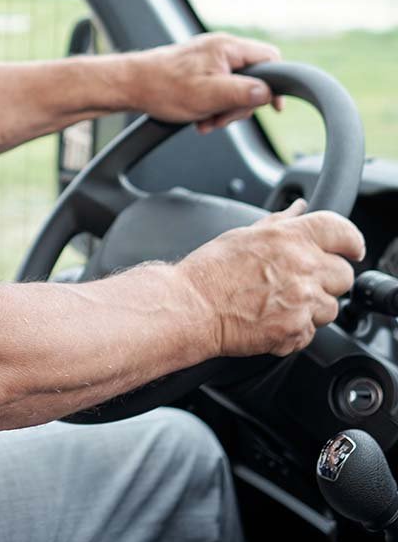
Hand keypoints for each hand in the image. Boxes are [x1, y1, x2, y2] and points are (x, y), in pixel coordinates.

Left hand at [128, 32, 283, 130]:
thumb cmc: (163, 87)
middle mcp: (220, 48)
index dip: (275, 84)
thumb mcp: (209, 95)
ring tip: (205, 120)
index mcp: (227, 47)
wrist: (129, 86)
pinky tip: (199, 117)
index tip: (272, 107)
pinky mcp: (198, 70)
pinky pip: (218, 89)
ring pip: (234, 87)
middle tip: (221, 118)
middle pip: (253, 77)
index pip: (270, 58)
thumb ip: (243, 93)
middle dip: (240, 104)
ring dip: (224, 109)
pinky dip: (212, 106)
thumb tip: (268, 93)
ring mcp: (209, 59)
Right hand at [177, 200, 362, 357]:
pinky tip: (270, 319)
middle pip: (344, 275)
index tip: (350, 250)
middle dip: (326, 279)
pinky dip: (294, 329)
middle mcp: (302, 267)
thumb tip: (299, 209)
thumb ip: (280, 222)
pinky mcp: (296, 330)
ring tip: (278, 303)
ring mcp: (302, 301)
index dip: (351, 242)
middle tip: (299, 281)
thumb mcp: (244, 235)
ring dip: (311, 307)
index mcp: (290, 238)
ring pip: (330, 307)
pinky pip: (311, 332)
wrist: (191, 307)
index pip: (343, 232)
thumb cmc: (210, 271)